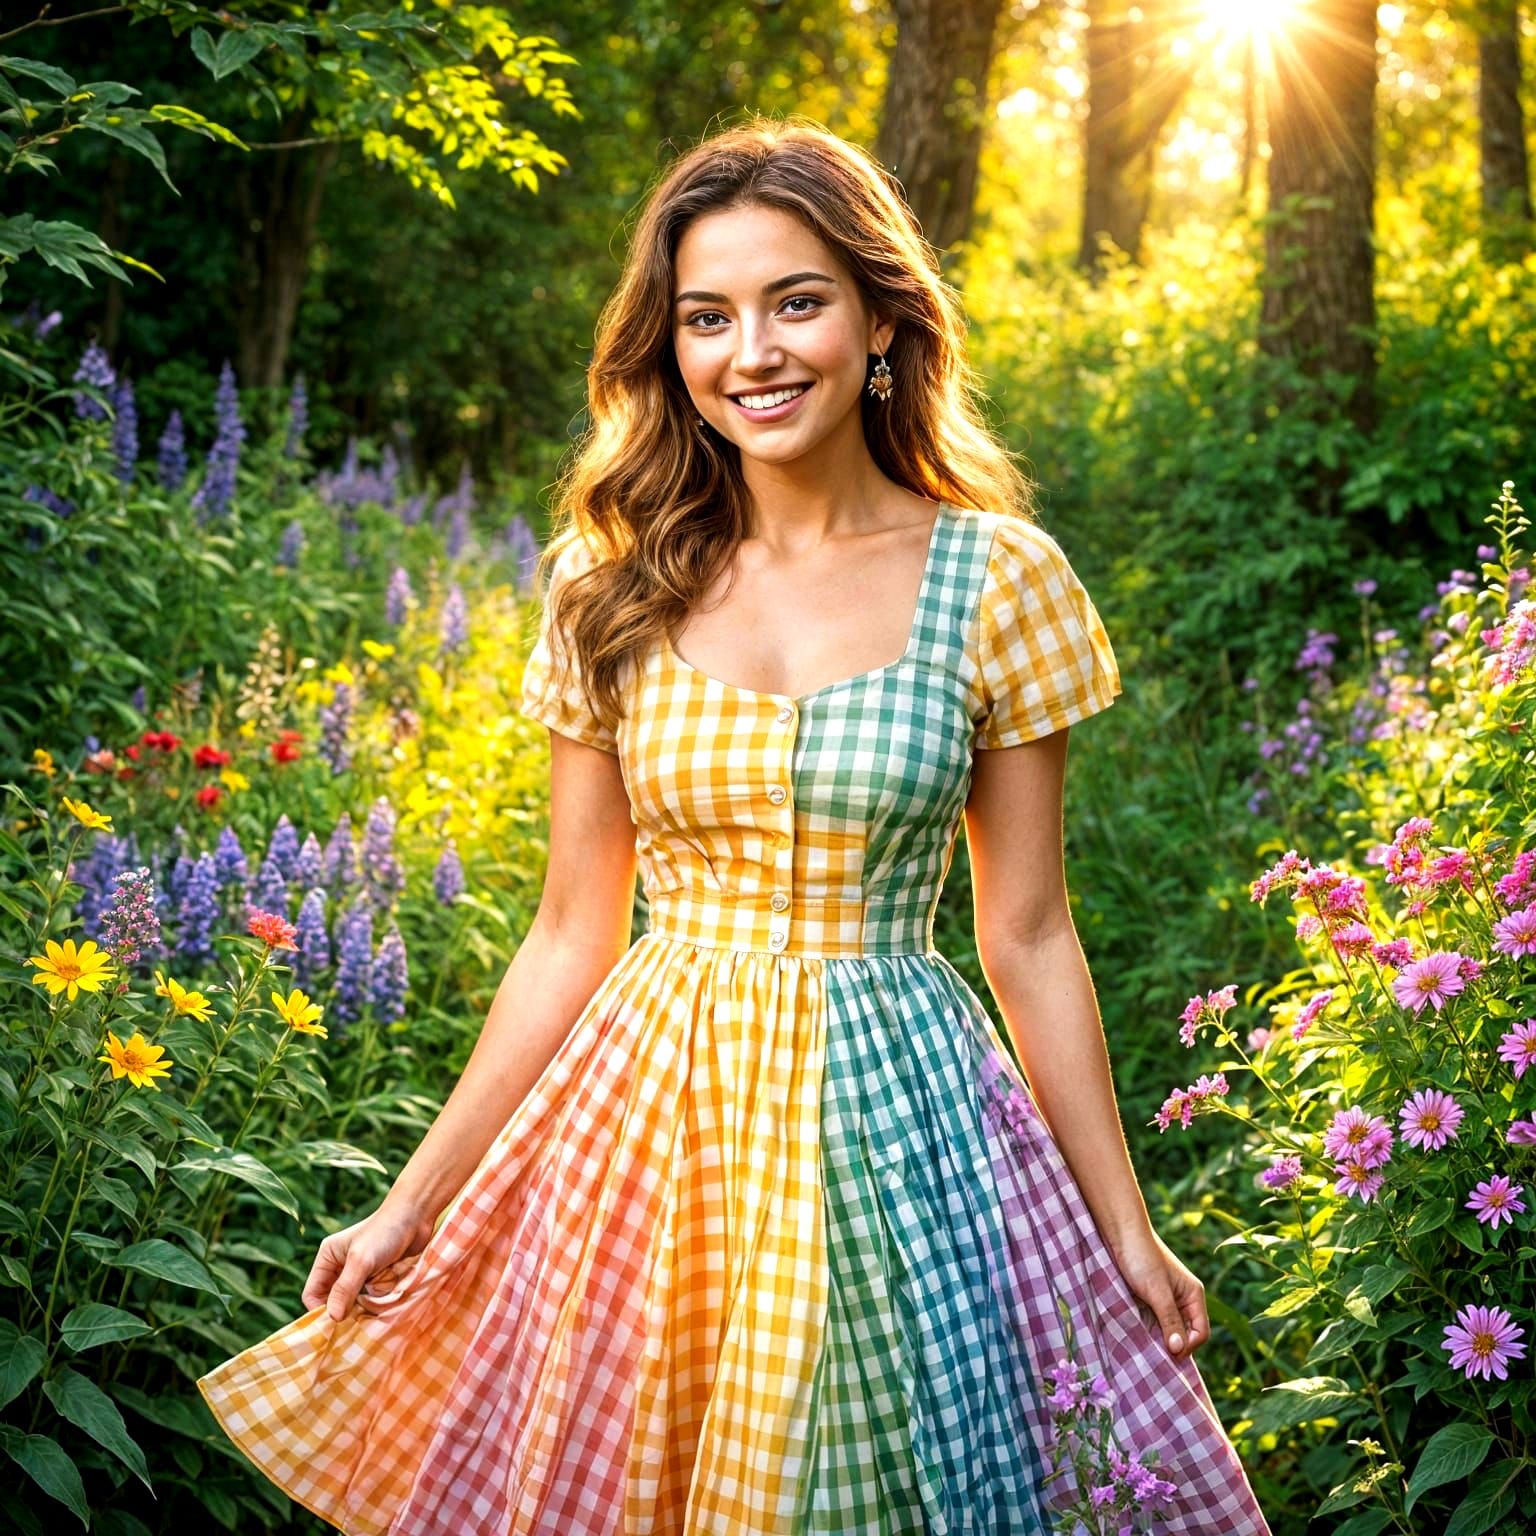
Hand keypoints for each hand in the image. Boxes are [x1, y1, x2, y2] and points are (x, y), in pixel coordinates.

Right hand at [301, 1200, 436, 1320]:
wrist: (417, 1218)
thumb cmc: (385, 1232)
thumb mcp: (361, 1261)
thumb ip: (345, 1288)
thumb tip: (332, 1318)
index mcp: (328, 1258)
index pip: (312, 1293)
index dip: (320, 1310)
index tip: (335, 1324)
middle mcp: (341, 1267)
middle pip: (332, 1301)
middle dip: (342, 1313)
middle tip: (353, 1326)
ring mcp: (360, 1274)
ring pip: (353, 1304)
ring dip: (361, 1311)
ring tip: (370, 1315)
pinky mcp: (377, 1278)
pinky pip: (370, 1300)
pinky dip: (375, 1305)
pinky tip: (384, 1306)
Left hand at [1105, 1224, 1207, 1359]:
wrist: (1120, 1233)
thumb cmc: (1142, 1258)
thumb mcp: (1157, 1291)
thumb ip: (1170, 1320)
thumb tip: (1179, 1351)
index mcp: (1193, 1296)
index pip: (1201, 1332)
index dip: (1188, 1346)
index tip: (1168, 1353)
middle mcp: (1183, 1300)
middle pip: (1185, 1334)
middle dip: (1173, 1346)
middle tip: (1155, 1357)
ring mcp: (1165, 1300)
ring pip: (1168, 1330)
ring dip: (1158, 1339)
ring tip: (1144, 1349)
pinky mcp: (1148, 1300)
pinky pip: (1153, 1322)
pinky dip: (1148, 1330)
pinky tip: (1137, 1336)